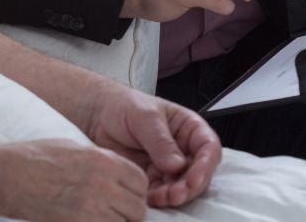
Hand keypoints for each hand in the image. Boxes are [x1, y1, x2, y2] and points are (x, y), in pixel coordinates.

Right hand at [0, 139, 148, 220]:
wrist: (6, 175)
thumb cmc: (34, 157)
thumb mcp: (73, 147)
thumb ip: (100, 161)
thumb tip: (117, 174)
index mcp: (104, 161)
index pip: (140, 182)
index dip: (135, 190)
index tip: (126, 195)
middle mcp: (103, 185)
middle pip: (137, 208)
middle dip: (130, 212)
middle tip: (115, 212)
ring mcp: (92, 209)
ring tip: (100, 217)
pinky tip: (88, 220)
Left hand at [83, 88, 221, 207]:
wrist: (97, 115)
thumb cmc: (122, 106)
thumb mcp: (143, 116)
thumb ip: (160, 140)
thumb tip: (177, 164)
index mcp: (188, 128)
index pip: (208, 147)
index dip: (206, 165)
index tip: (194, 178)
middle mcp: (183, 149)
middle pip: (198, 172)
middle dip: (190, 186)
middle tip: (176, 194)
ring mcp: (168, 166)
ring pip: (181, 186)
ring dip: (174, 196)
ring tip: (162, 199)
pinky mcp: (153, 178)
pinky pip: (161, 193)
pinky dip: (159, 199)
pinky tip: (150, 199)